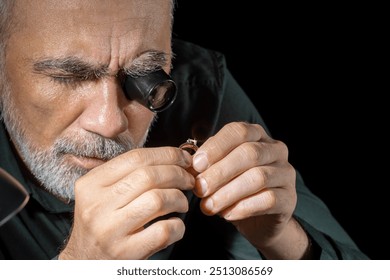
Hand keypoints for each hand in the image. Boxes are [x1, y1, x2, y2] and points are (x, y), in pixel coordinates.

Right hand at [59, 147, 193, 259]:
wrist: (85, 263)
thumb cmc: (102, 224)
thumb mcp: (102, 194)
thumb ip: (128, 175)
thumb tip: (171, 158)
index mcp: (91, 184)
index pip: (135, 158)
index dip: (167, 154)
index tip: (183, 158)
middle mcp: (97, 205)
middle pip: (149, 176)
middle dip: (178, 174)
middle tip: (189, 180)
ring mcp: (110, 230)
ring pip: (158, 199)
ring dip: (179, 198)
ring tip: (181, 203)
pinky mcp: (125, 252)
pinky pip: (163, 230)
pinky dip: (177, 226)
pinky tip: (175, 225)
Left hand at [192, 122, 308, 258]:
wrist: (259, 219)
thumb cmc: (234, 188)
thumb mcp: (219, 171)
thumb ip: (207, 163)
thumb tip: (189, 164)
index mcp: (257, 136)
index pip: (238, 131)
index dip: (216, 147)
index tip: (196, 165)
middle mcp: (275, 150)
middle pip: (249, 153)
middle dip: (220, 172)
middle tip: (199, 189)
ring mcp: (285, 173)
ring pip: (258, 177)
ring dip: (228, 192)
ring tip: (208, 206)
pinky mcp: (289, 198)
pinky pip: (268, 200)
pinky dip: (243, 207)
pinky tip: (227, 214)